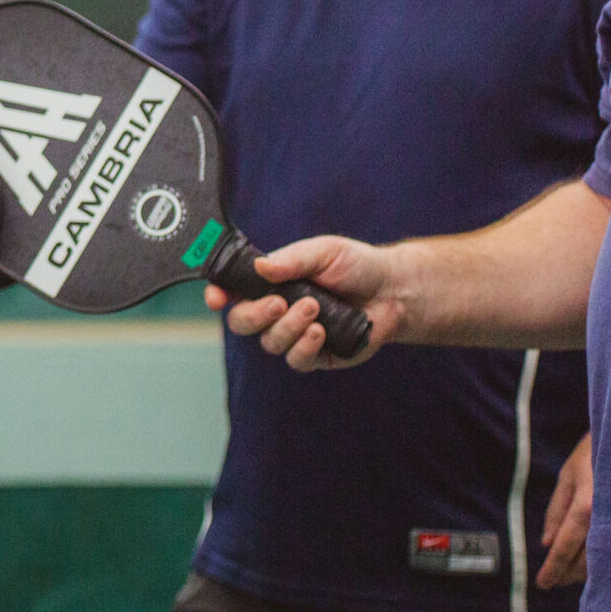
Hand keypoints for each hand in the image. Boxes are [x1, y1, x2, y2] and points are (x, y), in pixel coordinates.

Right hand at [207, 236, 401, 371]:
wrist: (393, 291)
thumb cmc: (356, 266)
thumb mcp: (323, 251)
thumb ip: (291, 259)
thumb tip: (260, 266)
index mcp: (271, 282)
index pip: (233, 290)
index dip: (218, 294)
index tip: (216, 297)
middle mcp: (277, 311)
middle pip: (242, 323)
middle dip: (255, 314)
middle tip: (278, 302)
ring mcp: (294, 335)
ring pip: (270, 343)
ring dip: (289, 326)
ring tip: (315, 308)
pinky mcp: (315, 355)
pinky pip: (296, 360)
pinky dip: (304, 346)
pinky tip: (320, 331)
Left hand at [537, 434, 592, 587]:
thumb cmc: (597, 452)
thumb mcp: (569, 475)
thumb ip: (557, 511)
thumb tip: (547, 544)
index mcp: (588, 504)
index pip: (567, 546)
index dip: (553, 568)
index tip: (542, 584)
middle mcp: (610, 518)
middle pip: (587, 561)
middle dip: (567, 574)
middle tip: (553, 580)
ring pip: (605, 561)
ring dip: (586, 571)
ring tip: (569, 573)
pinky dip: (605, 562)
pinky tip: (595, 563)